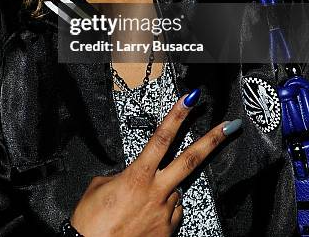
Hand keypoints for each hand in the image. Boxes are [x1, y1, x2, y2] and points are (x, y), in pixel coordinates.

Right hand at [70, 92, 240, 236]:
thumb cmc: (91, 222)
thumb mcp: (100, 186)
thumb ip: (122, 175)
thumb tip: (132, 177)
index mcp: (138, 176)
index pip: (162, 137)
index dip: (178, 116)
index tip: (191, 99)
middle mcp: (156, 192)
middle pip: (191, 160)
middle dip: (212, 140)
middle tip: (230, 125)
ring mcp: (165, 213)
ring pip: (175, 190)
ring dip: (163, 190)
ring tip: (137, 204)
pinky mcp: (168, 231)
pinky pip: (172, 212)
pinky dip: (162, 210)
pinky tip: (144, 217)